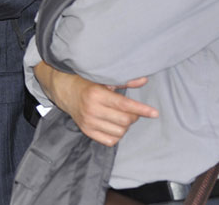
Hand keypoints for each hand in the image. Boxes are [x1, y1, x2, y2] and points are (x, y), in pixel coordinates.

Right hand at [34, 62, 157, 145]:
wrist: (63, 89)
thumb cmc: (85, 82)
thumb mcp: (102, 78)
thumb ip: (124, 81)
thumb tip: (144, 80)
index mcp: (96, 95)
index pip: (124, 105)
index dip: (142, 110)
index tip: (154, 113)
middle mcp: (92, 110)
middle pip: (125, 120)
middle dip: (134, 116)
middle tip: (132, 110)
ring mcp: (88, 122)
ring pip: (120, 132)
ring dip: (125, 126)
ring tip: (121, 116)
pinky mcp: (86, 131)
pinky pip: (110, 141)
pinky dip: (117, 135)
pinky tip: (113, 125)